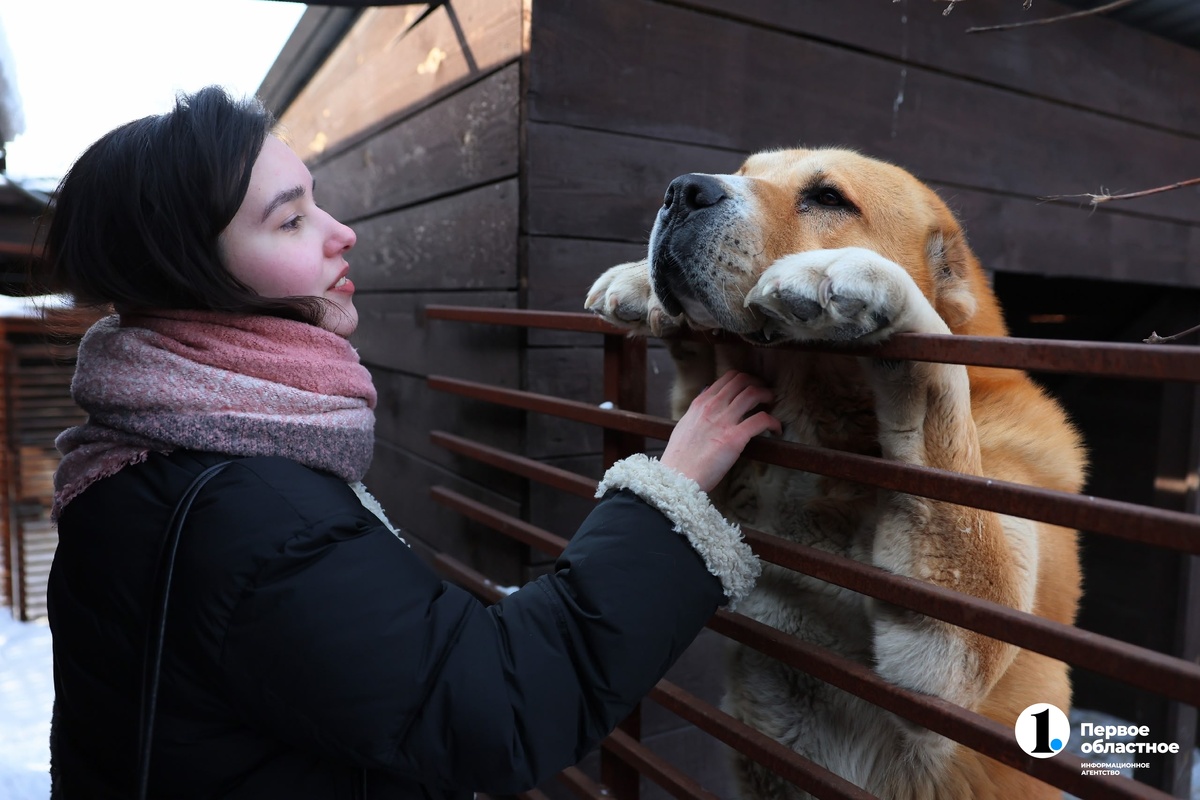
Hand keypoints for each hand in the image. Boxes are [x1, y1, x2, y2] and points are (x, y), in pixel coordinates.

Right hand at [660, 371, 781, 491]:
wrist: (677, 477)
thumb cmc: (680, 457)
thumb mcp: (685, 425)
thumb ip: (697, 410)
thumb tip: (707, 393)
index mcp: (700, 403)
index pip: (727, 378)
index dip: (745, 380)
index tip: (752, 387)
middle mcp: (712, 407)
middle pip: (742, 380)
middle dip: (758, 384)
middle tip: (765, 394)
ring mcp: (724, 421)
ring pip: (753, 394)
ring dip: (767, 396)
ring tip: (771, 405)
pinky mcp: (735, 438)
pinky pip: (761, 420)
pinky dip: (773, 422)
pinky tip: (776, 430)